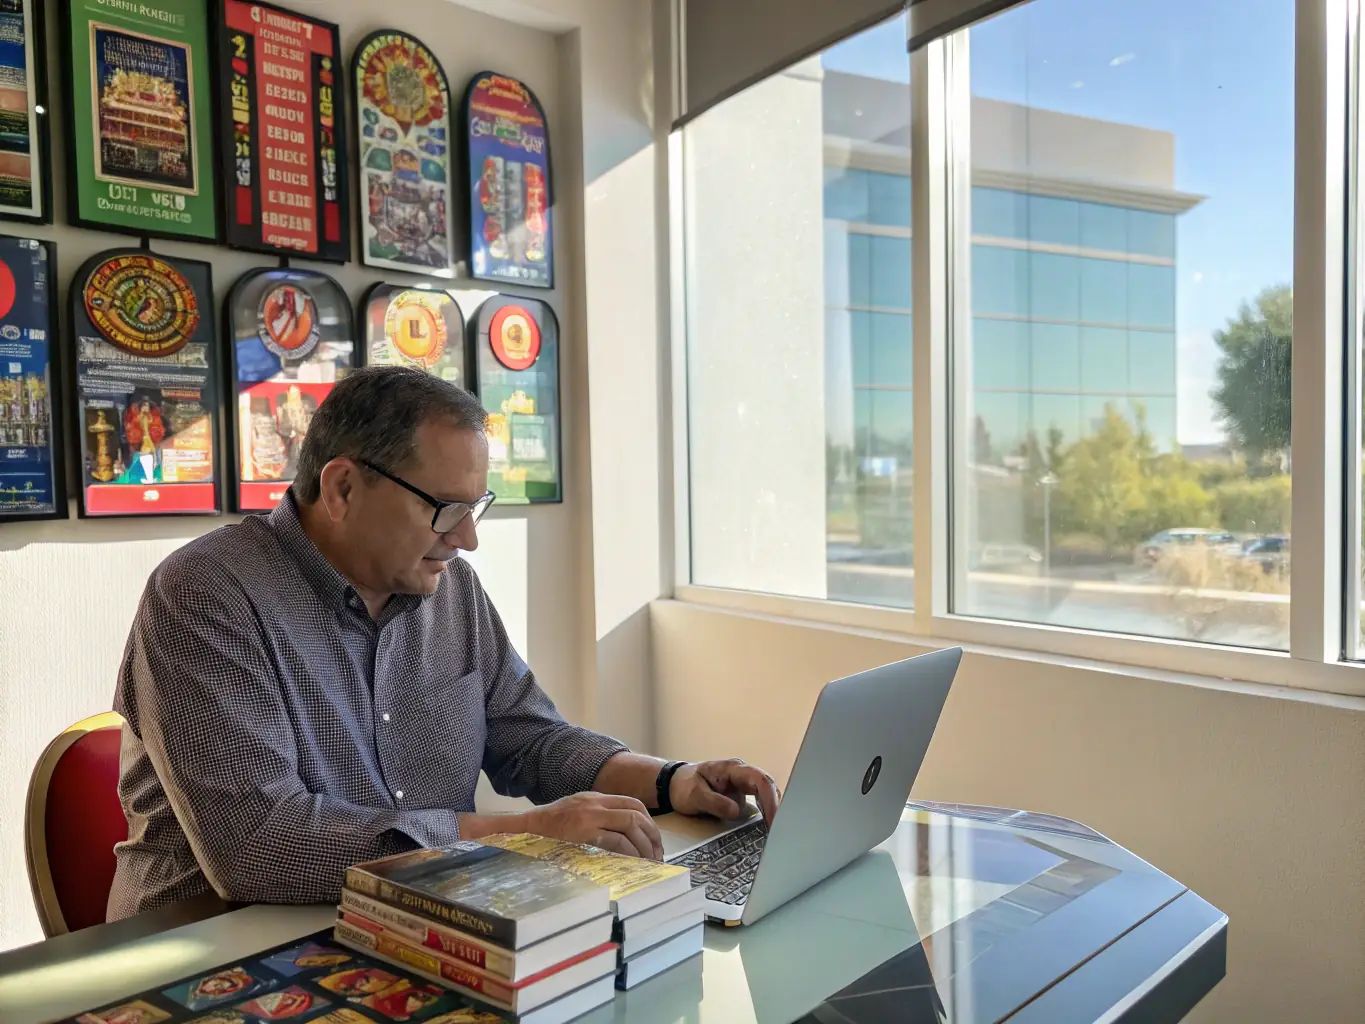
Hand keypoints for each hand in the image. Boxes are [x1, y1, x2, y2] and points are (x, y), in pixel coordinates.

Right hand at [520, 791, 663, 860]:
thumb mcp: (573, 815)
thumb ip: (594, 821)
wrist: (521, 829)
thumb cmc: (544, 829)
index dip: (648, 822)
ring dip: (644, 845)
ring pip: (630, 824)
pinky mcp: (583, 832)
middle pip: (636, 813)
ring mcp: (589, 816)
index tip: (653, 841)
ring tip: (649, 863)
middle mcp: (594, 804)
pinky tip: (633, 864)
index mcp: (594, 799)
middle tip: (657, 855)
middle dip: (652, 834)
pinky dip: (629, 852)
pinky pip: (616, 840)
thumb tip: (619, 839)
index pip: (631, 803)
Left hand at [670, 759, 780, 823]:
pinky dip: (765, 814)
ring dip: (773, 811)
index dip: (770, 799)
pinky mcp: (742, 795)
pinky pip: (759, 802)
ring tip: (777, 832)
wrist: (674, 784)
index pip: (759, 780)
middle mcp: (742, 774)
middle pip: (768, 786)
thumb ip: (714, 802)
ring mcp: (743, 785)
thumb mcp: (694, 795)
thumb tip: (736, 811)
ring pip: (767, 794)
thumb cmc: (683, 786)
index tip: (773, 819)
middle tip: (781, 831)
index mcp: (732, 769)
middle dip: (777, 807)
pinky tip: (767, 829)